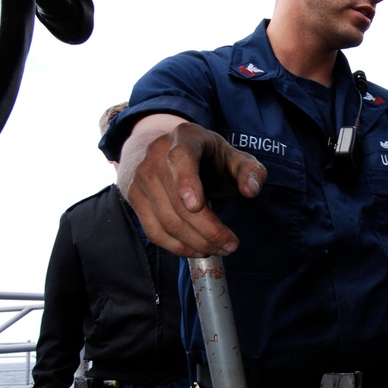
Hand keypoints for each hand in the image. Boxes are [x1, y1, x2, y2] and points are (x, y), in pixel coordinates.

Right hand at [120, 118, 266, 256]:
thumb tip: (252, 190)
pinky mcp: (135, 198)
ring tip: (219, 248)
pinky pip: (154, 231)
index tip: (196, 205)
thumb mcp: (232, 157)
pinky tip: (198, 250)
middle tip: (231, 245)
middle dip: (207, 229)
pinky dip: (177, 247)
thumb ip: (250, 171)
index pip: (180, 157)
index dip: (186, 181)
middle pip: (177, 201)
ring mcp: (142, 177)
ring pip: (166, 220)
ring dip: (196, 242)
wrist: (168, 153)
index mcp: (185, 137)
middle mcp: (157, 154)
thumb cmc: (208, 158)